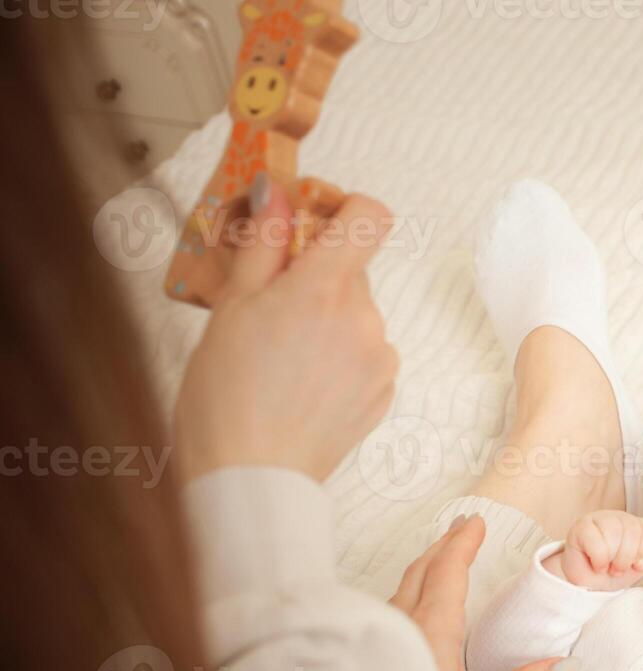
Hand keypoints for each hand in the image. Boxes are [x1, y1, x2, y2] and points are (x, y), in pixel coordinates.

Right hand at [174, 179, 398, 482]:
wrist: (252, 476)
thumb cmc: (227, 396)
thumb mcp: (232, 305)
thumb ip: (263, 243)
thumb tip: (276, 192)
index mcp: (326, 287)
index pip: (370, 217)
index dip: (343, 208)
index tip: (310, 219)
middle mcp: (366, 318)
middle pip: (353, 270)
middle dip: (315, 275)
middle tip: (268, 306)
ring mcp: (380, 358)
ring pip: (357, 314)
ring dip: (326, 319)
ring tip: (279, 356)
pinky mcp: (384, 392)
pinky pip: (365, 354)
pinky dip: (339, 356)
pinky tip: (301, 383)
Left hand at [390, 515, 568, 670]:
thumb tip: (565, 665)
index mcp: (430, 631)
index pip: (448, 571)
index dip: (463, 543)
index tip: (477, 522)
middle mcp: (399, 625)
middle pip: (420, 570)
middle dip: (443, 546)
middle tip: (462, 529)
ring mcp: (374, 638)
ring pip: (401, 587)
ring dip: (423, 567)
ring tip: (438, 561)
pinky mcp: (360, 656)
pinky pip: (388, 607)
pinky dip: (407, 591)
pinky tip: (408, 610)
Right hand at [553, 510, 642, 590]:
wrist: (588, 586)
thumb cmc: (612, 574)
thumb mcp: (636, 568)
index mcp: (635, 525)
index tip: (635, 565)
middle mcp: (618, 518)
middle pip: (632, 530)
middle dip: (627, 557)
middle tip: (618, 570)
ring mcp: (599, 519)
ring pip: (614, 532)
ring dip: (612, 558)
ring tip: (607, 568)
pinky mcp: (581, 527)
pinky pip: (596, 541)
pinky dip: (599, 559)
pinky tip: (596, 565)